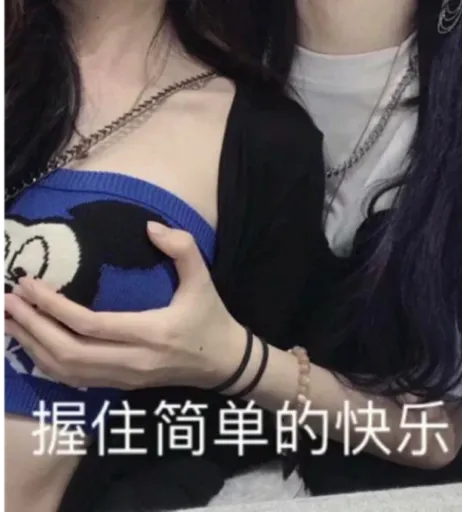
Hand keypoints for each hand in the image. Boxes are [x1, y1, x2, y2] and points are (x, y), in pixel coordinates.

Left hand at [1, 222, 244, 389]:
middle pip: (69, 352)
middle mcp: (133, 362)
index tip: (29, 284)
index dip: (55, 306)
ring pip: (67, 371)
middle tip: (9, 300)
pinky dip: (47, 364)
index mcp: (152, 333)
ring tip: (9, 321)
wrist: (222, 363)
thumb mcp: (203, 280)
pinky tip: (32, 346)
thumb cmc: (210, 319)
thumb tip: (149, 227)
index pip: (91, 325)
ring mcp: (124, 378)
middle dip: (33, 326)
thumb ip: (182, 248)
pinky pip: (75, 380)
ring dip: (32, 347)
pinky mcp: (120, 385)